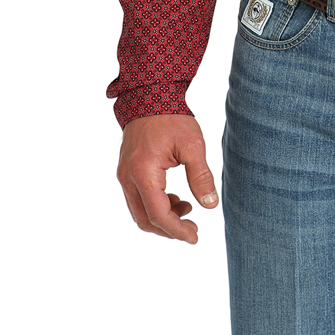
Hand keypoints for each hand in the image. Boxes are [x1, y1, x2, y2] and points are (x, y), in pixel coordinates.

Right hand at [117, 114, 218, 243]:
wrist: (149, 97)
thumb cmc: (171, 119)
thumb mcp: (192, 145)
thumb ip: (201, 176)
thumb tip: (210, 205)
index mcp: (143, 173)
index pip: (158, 214)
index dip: (177, 230)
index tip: (195, 237)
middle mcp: (128, 177)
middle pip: (145, 219)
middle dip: (169, 229)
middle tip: (193, 230)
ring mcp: (124, 175)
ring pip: (139, 212)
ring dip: (162, 218)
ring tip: (188, 209)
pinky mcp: (126, 172)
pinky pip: (138, 199)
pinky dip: (155, 206)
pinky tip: (176, 199)